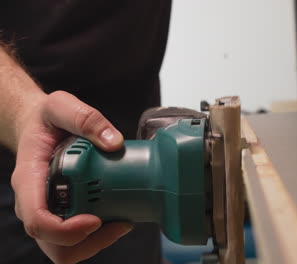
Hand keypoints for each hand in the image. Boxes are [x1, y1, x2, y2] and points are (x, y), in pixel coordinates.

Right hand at [11, 91, 130, 263]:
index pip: (37, 220)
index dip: (65, 229)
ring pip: (64, 248)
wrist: (38, 125)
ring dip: (96, 243)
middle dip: (87, 243)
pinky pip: (75, 239)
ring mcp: (48, 210)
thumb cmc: (46, 120)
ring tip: (122, 222)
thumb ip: (87, 118)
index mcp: (29, 178)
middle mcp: (34, 201)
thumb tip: (114, 142)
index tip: (95, 220)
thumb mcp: (62, 106)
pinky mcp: (61, 212)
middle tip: (119, 223)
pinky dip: (97, 237)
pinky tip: (116, 217)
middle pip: (53, 244)